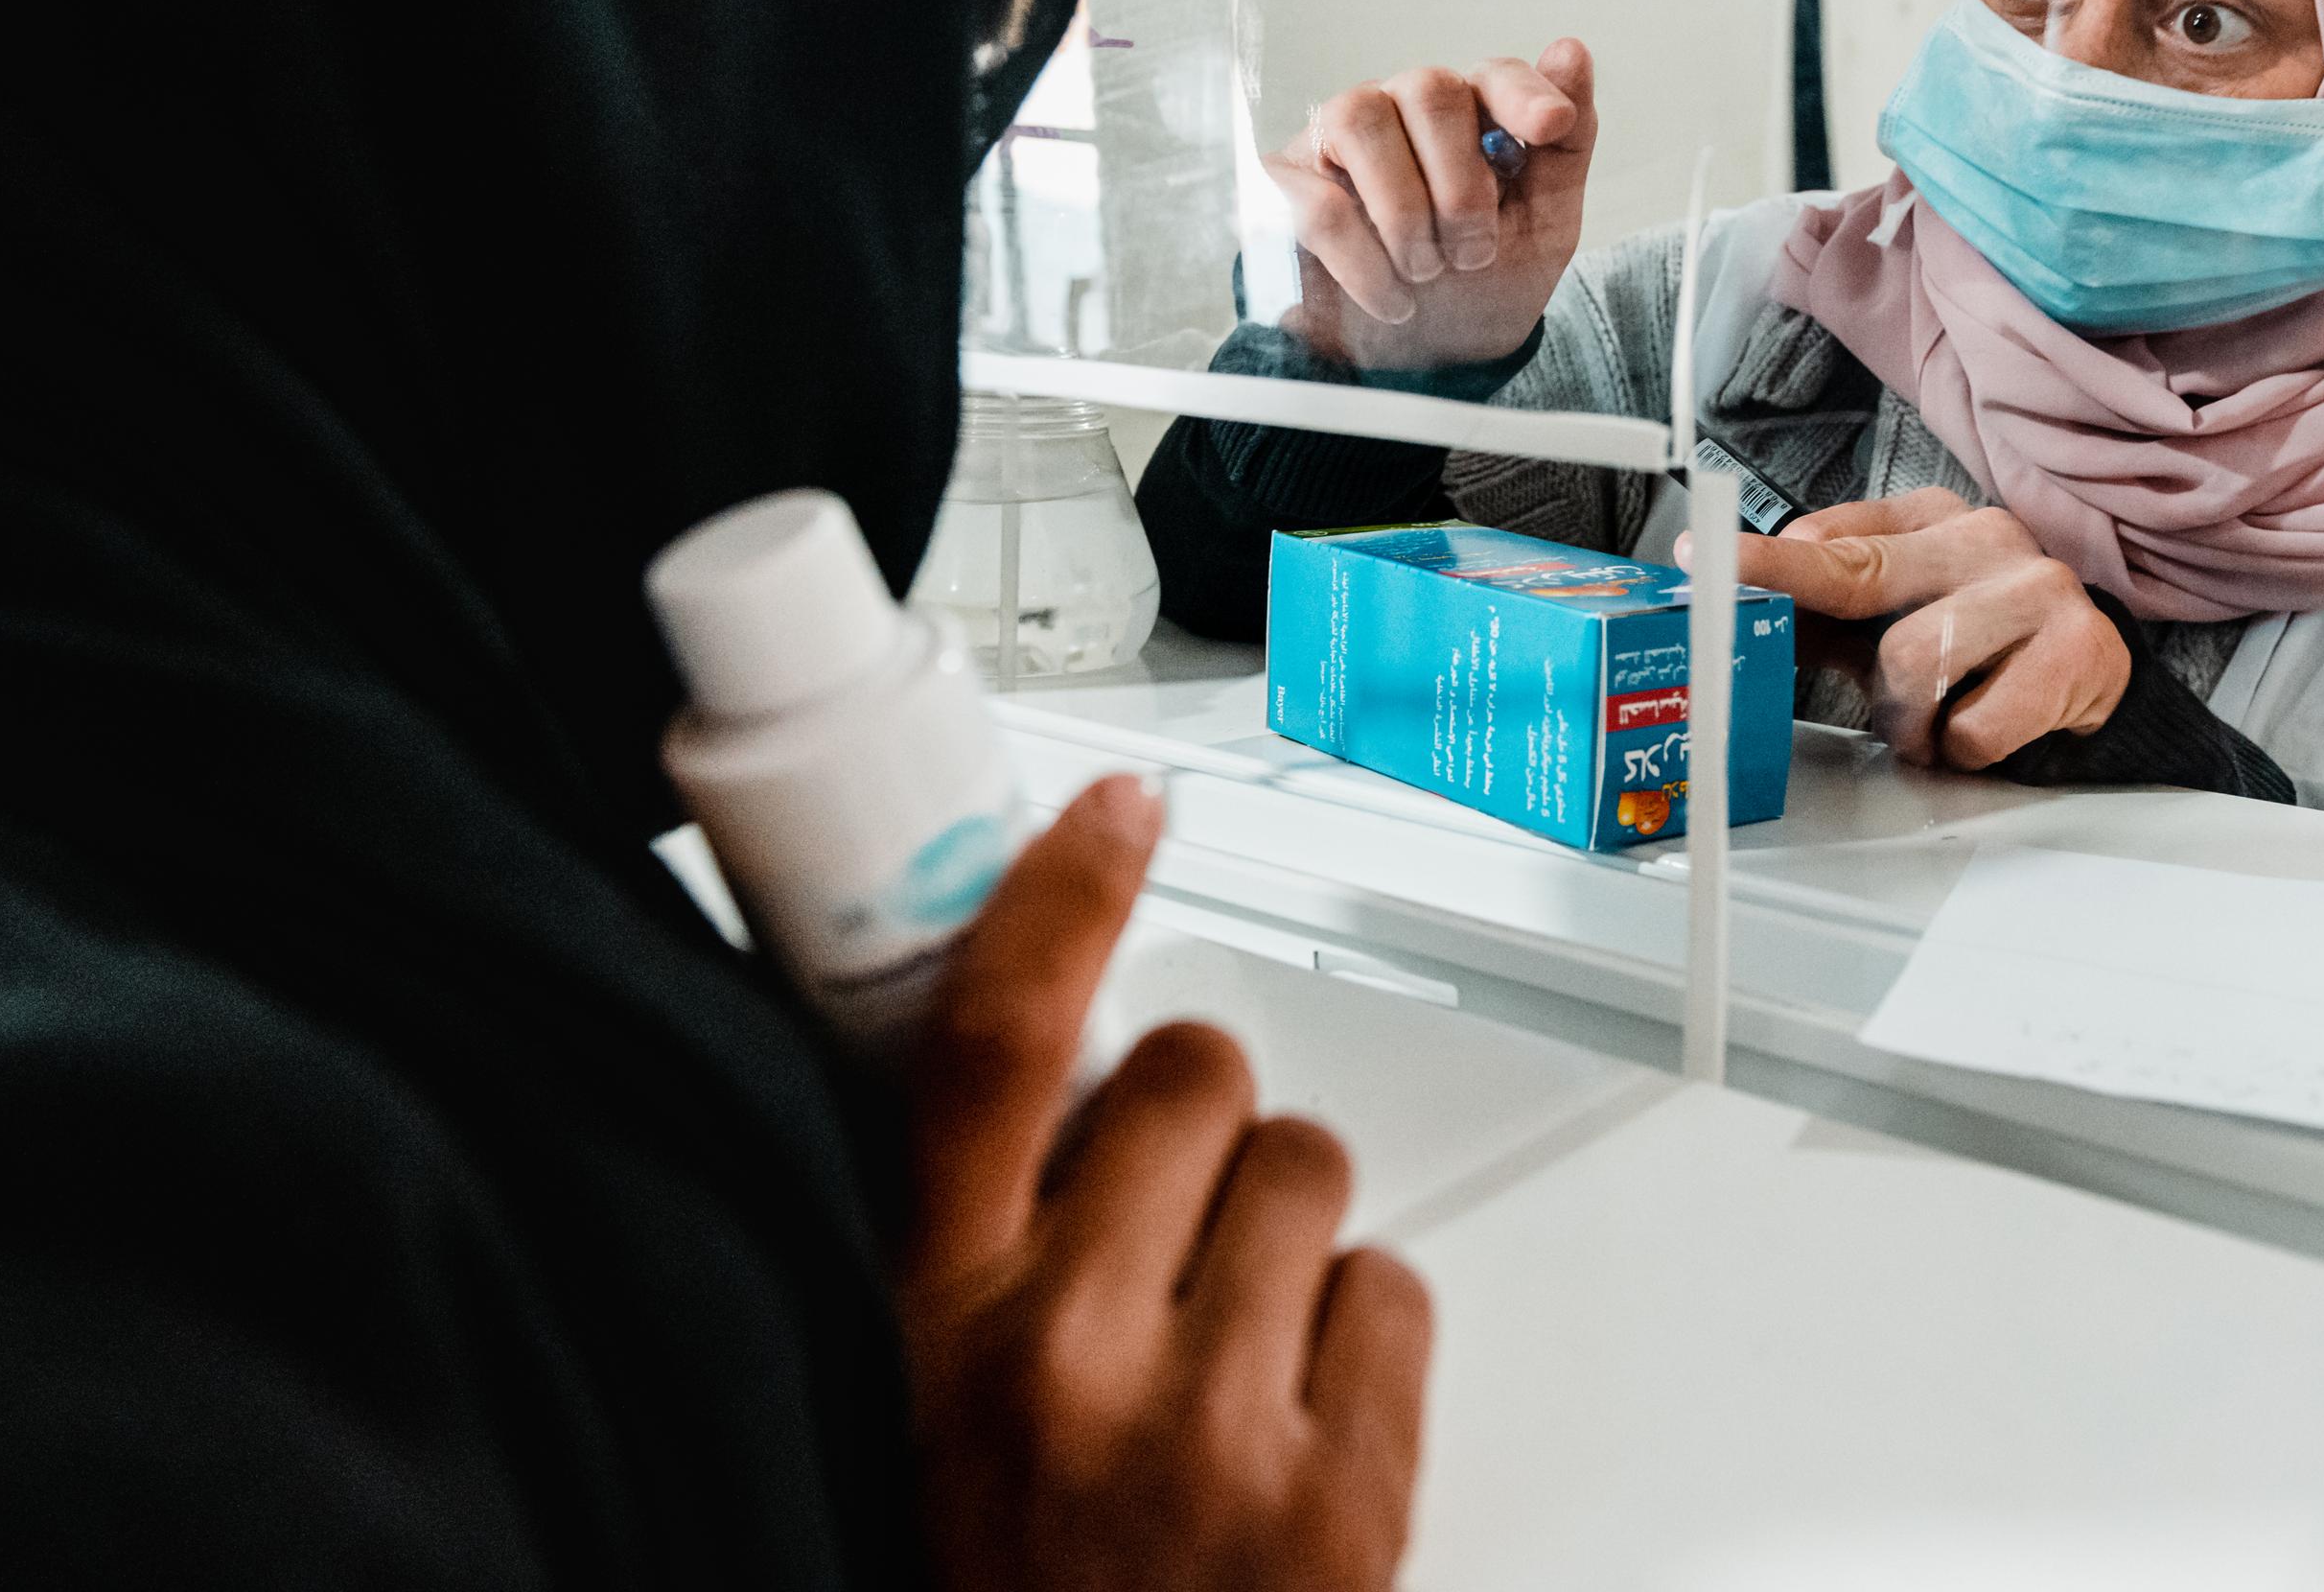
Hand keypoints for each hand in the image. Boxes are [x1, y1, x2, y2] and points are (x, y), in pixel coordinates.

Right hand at [898, 776, 1432, 1591]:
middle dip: (1201, 1129)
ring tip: (1228, 1356)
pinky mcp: (1337, 1492)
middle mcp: (1061, 1357)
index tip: (1115, 810)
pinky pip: (1391, 1290)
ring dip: (1288, 1237)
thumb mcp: (932, 1402)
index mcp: (934, 1322)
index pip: (987, 1051)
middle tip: (1169, 1242)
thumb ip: (990, 1243)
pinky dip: (1362, 1342)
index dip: (1054, 899)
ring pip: (1310, 1169)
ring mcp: (1208, 1427)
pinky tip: (1296, 1427)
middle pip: (1190, 1079)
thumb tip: (1092, 1084)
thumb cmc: (1019, 1587)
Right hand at [1266, 38, 1594, 373]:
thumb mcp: (1542, 229)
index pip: (1494, 75)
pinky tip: (1391, 300)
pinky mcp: (1286, 185)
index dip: (1523, 93)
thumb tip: (1571, 50)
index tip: (1552, 126)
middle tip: (1473, 254)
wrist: (1421, 361)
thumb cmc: (1482, 284)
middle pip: (1429, 89)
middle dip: (1461, 184)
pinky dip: (1365, 265)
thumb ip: (1563, 147)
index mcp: (1470, 113)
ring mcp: (1336, 138)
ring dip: (1405, 214)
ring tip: (1425, 272)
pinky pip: (1320, 200)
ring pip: (1362, 121)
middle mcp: (1401, 107)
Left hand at [1730, 491, 2129, 769]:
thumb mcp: (1901, 614)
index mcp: (1935, 518)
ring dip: (1904, 718)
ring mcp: (2036, 591)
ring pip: (1911, 663)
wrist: (2100, 676)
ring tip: (1928, 722)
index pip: (1834, 536)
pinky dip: (1959, 748)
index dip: (1767, 559)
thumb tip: (1748, 616)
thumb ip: (1831, 613)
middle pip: (1861, 577)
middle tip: (1750, 625)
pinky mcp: (2076, 653)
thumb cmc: (1985, 643)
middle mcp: (1985, 538)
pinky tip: (1979, 733)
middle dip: (1792, 598)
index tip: (1705, 555)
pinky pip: (1972, 725)